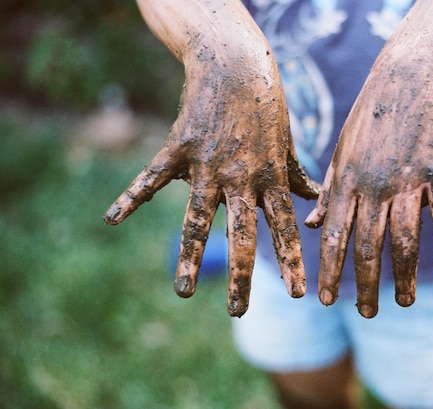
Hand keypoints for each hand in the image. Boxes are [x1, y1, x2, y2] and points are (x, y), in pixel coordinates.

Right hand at [104, 0, 318, 315]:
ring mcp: (208, 164)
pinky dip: (131, 197)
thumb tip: (313, 199)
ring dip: (190, 257)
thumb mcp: (288, 143)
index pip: (285, 227)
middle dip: (241, 275)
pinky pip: (152, 178)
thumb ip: (299, 176)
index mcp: (271, 177)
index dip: (293, 261)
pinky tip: (112, 219)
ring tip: (183, 293)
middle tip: (238, 311)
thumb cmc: (267, 106)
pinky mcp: (178, 149)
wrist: (236, 64)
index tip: (300, 295)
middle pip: (242, 234)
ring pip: (197, 218)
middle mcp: (241, 177)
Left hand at [305, 62, 432, 317]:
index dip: (328, 270)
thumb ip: (328, 192)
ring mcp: (407, 179)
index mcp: (346, 182)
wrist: (407, 76)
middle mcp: (373, 185)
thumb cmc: (368, 117)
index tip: (322, 300)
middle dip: (365, 284)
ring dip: (404, 275)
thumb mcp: (339, 153)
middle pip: (368, 245)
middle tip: (367, 315)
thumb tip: (310, 227)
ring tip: (405, 303)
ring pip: (404, 238)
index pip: (332, 235)